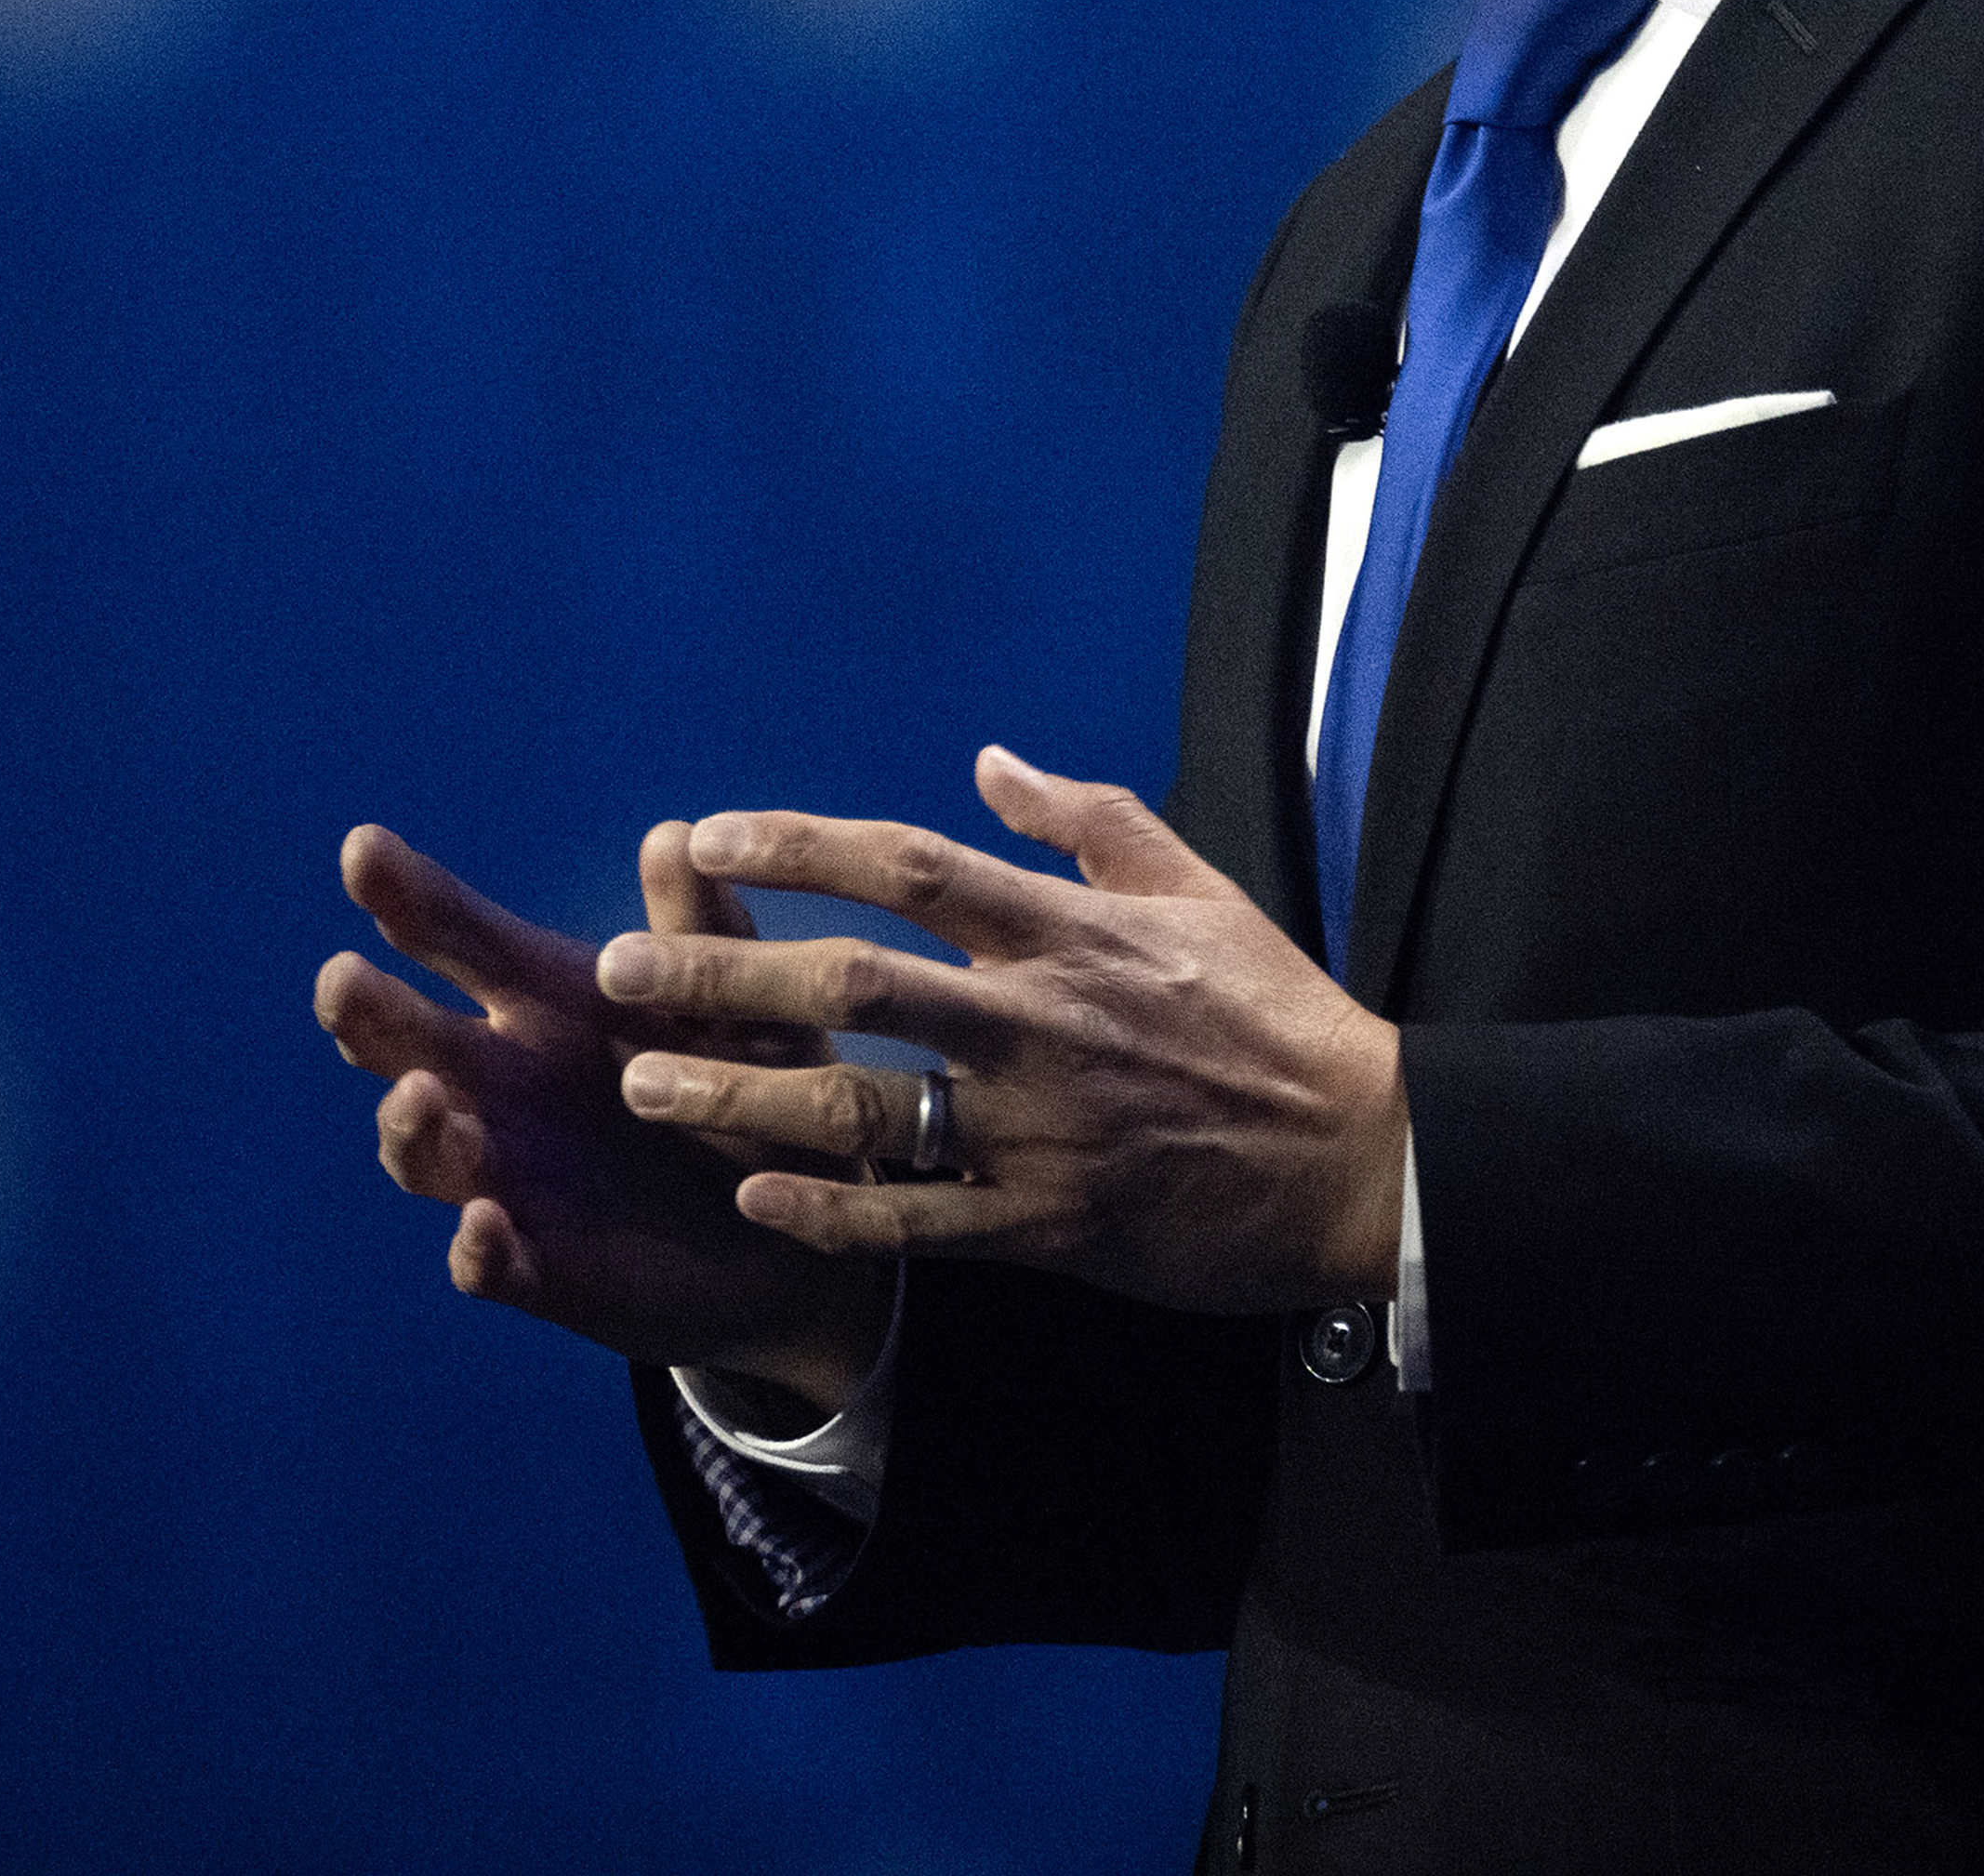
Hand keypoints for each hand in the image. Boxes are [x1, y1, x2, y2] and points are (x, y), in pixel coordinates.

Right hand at [317, 821, 894, 1404]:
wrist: (793, 1233)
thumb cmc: (755, 1089)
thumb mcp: (741, 1008)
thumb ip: (702, 933)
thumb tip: (671, 835)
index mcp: (542, 999)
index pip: (457, 937)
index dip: (407, 895)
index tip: (361, 848)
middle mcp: (502, 1081)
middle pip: (406, 1037)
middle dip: (366, 1010)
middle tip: (342, 981)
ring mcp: (506, 1174)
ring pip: (423, 1147)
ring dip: (409, 1125)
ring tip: (420, 1093)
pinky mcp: (535, 1265)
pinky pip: (486, 1262)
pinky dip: (475, 1249)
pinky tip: (485, 1227)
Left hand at [594, 745, 1407, 1316]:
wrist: (1364, 1157)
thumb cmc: (1276, 1016)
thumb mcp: (1194, 889)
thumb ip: (1084, 820)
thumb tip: (988, 760)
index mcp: (1066, 932)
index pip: (908, 866)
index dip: (798, 846)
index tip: (706, 836)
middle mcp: (1038, 1020)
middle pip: (855, 980)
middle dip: (725, 972)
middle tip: (619, 968)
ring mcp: (1040, 1127)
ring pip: (865, 1107)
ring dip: (744, 1094)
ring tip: (646, 1085)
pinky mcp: (1051, 1222)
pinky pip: (919, 1221)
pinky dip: (833, 1209)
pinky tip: (752, 1194)